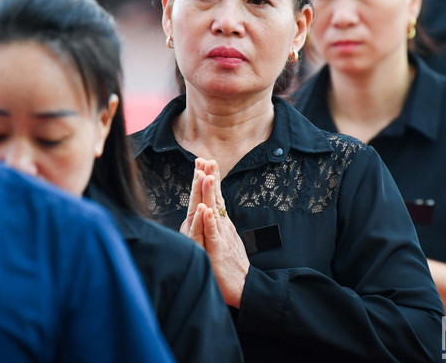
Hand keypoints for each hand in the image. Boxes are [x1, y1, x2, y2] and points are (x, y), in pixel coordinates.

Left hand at [182, 159, 249, 307]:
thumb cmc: (229, 265)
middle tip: (205, 159)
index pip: (213, 197)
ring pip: (213, 211)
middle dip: (208, 178)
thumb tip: (207, 209)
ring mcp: (220, 236)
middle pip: (213, 198)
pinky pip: (213, 233)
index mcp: (220, 223)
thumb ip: (213, 226)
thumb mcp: (219, 240)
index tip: (203, 161)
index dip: (208, 179)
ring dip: (209, 193)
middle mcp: (221, 226)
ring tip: (206, 175)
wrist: (242, 286)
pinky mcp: (217, 250)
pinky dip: (209, 221)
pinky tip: (206, 209)